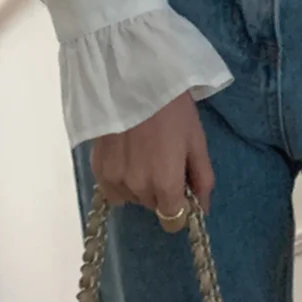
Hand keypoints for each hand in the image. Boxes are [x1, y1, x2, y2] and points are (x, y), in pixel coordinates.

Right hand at [91, 91, 214, 224]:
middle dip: (161, 190)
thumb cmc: (172, 107)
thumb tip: (203, 209)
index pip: (173, 220)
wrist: (133, 80)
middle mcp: (138, 188)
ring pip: (133, 197)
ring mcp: (114, 180)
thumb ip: (202, 178)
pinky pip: (113, 189)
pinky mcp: (97, 170)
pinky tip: (126, 155)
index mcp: (165, 183)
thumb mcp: (196, 139)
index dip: (180, 208)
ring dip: (140, 184)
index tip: (180, 188)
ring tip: (143, 152)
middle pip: (153, 205)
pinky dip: (121, 179)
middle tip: (163, 157)